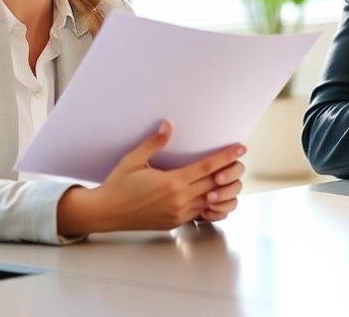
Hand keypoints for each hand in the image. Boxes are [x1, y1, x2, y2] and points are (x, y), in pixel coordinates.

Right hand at [57, 121, 244, 235]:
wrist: (107, 212)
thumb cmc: (118, 185)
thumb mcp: (134, 160)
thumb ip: (154, 143)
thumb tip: (167, 125)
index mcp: (172, 182)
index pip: (207, 167)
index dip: (226, 157)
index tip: (240, 148)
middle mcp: (179, 200)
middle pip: (214, 184)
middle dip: (230, 172)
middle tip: (241, 161)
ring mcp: (179, 213)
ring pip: (210, 200)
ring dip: (223, 189)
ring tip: (231, 177)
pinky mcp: (175, 222)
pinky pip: (201, 213)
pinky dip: (211, 204)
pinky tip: (214, 196)